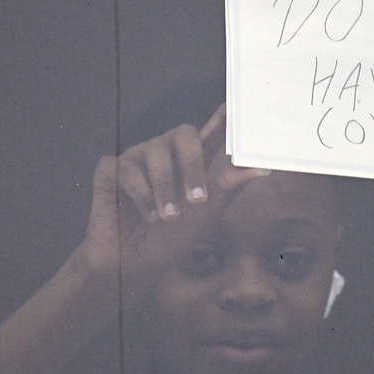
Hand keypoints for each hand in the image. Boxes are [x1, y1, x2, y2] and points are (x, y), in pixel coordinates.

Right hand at [74, 104, 268, 285]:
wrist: (133, 265)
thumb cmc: (171, 239)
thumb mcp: (204, 217)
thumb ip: (227, 189)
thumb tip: (263, 169)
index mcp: (193, 161)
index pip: (213, 131)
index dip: (225, 118)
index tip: (236, 107)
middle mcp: (166, 154)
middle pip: (183, 134)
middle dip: (192, 165)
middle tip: (197, 199)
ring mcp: (137, 159)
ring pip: (153, 152)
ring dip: (164, 189)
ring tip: (167, 219)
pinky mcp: (111, 171)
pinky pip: (124, 168)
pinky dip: (138, 193)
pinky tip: (147, 214)